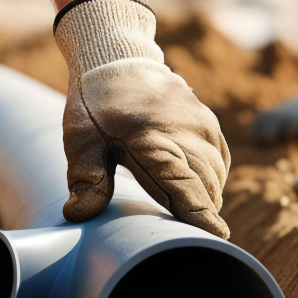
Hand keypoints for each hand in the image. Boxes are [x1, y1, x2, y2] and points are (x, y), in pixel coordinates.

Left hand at [55, 0, 230, 238]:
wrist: (116, 58)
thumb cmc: (95, 104)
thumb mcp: (80, 139)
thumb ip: (86, 178)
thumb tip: (78, 215)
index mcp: (153, 140)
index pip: (186, 185)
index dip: (200, 215)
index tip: (216, 238)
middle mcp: (186, 132)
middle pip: (205, 186)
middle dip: (201, 214)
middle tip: (189, 239)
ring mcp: (201, 125)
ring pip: (215, 174)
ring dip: (206, 197)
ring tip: (189, 216)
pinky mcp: (208, 122)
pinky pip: (220, 159)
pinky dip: (212, 179)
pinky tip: (197, 190)